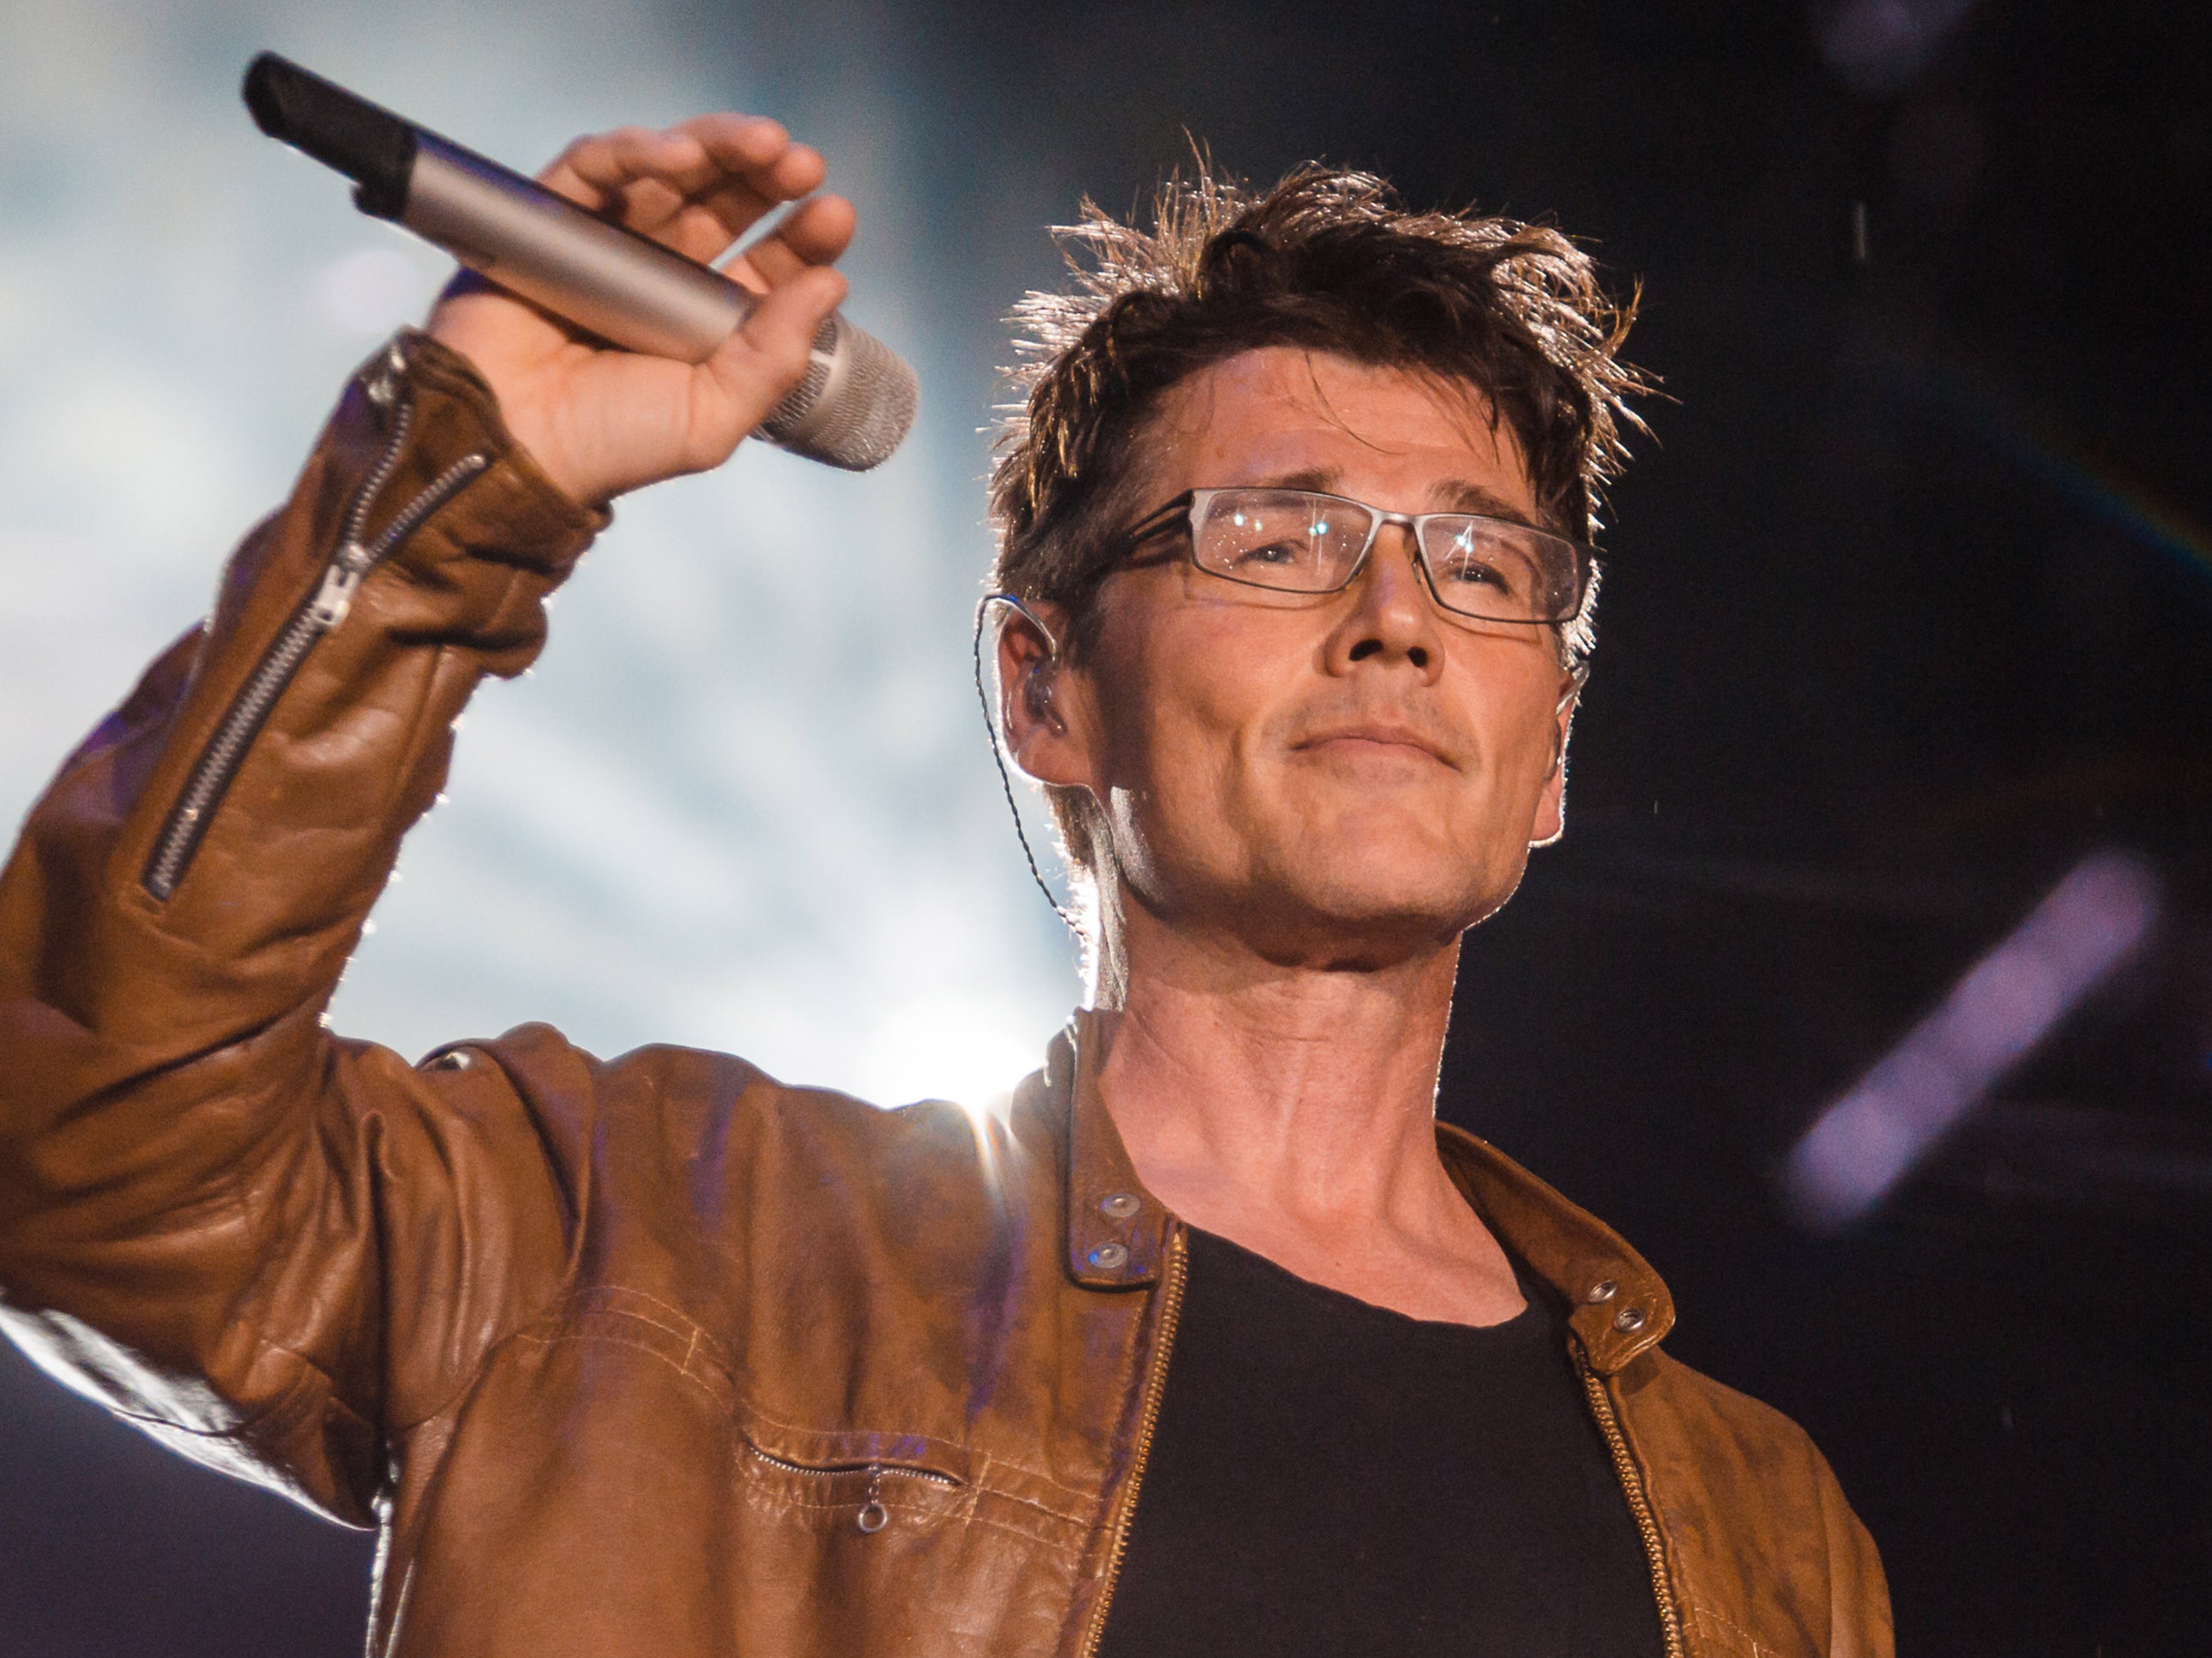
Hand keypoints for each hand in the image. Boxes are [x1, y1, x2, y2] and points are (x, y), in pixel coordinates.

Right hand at [425, 116, 853, 505]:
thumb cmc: (609, 444)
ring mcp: (609, 241)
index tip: (834, 215)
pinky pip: (597, 168)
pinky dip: (638, 151)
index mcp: (707, 321)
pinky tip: (681, 155)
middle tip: (804, 164)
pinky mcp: (552, 217)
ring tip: (765, 146)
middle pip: (723, 204)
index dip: (801, 237)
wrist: (511, 447)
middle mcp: (662, 273)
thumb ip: (773, 360)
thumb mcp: (712, 416)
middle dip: (766, 177)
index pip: (764, 263)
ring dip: (718, 148)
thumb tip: (830, 285)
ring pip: (669, 172)